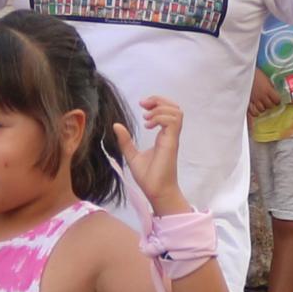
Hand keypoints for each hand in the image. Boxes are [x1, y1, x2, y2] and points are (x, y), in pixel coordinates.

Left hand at [120, 95, 188, 210]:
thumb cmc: (149, 177)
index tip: (142, 105)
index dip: (156, 103)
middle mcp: (170, 135)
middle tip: (144, 105)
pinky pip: (173, 121)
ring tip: (146, 118)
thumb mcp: (132, 155)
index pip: (168, 111)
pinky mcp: (171, 142)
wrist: (156, 191)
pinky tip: (148, 125)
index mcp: (163, 136)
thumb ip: (125, 141)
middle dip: (159, 100)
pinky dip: (160, 118)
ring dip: (160, 109)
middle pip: (175, 107)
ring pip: (177, 112)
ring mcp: (172, 138)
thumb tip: (116, 125)